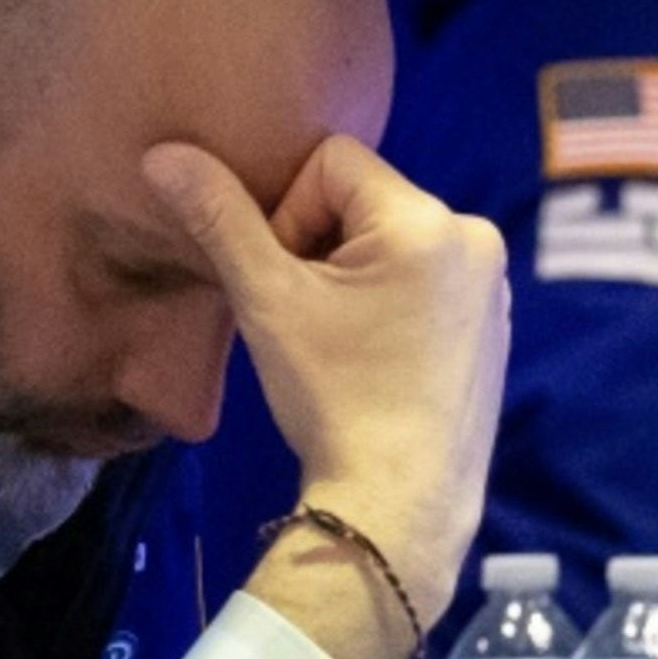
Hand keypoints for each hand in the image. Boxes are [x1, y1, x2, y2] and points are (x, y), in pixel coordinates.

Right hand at [144, 135, 503, 658]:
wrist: (398, 506)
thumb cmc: (333, 396)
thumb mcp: (266, 299)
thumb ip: (217, 217)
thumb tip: (163, 152)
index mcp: (427, 219)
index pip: (330, 161)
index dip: (287, 213)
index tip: (284, 282)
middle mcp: (474, 237)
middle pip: (363, 200)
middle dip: (319, 246)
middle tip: (304, 317)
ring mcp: (491, 285)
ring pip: (391, 243)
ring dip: (351, 275)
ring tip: (338, 343)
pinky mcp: (493, 326)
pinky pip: (426, 281)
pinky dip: (389, 304)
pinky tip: (372, 361)